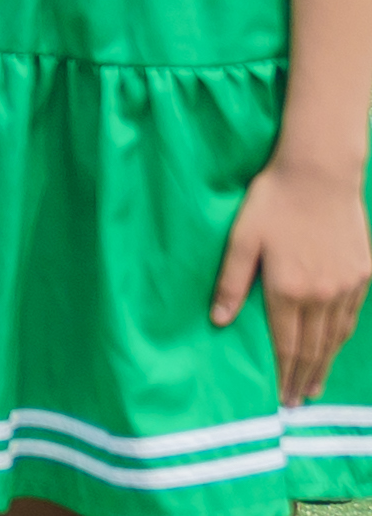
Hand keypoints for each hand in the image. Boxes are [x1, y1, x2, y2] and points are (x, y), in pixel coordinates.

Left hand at [216, 142, 371, 402]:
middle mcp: (322, 294)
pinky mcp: (364, 273)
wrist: (319, 173)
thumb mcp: (240, 239)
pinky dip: (342, 336)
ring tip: (316, 384)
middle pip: (313, 348)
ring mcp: (347, 285)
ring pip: (336, 335)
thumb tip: (219, 322)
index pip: (285, 344)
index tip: (280, 398)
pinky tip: (335, 345)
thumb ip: (231, 282)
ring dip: (325, 363)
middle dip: (305, 378)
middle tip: (300, 403)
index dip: (283, 374)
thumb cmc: (272, 202)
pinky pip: (352, 315)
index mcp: (288, 290)